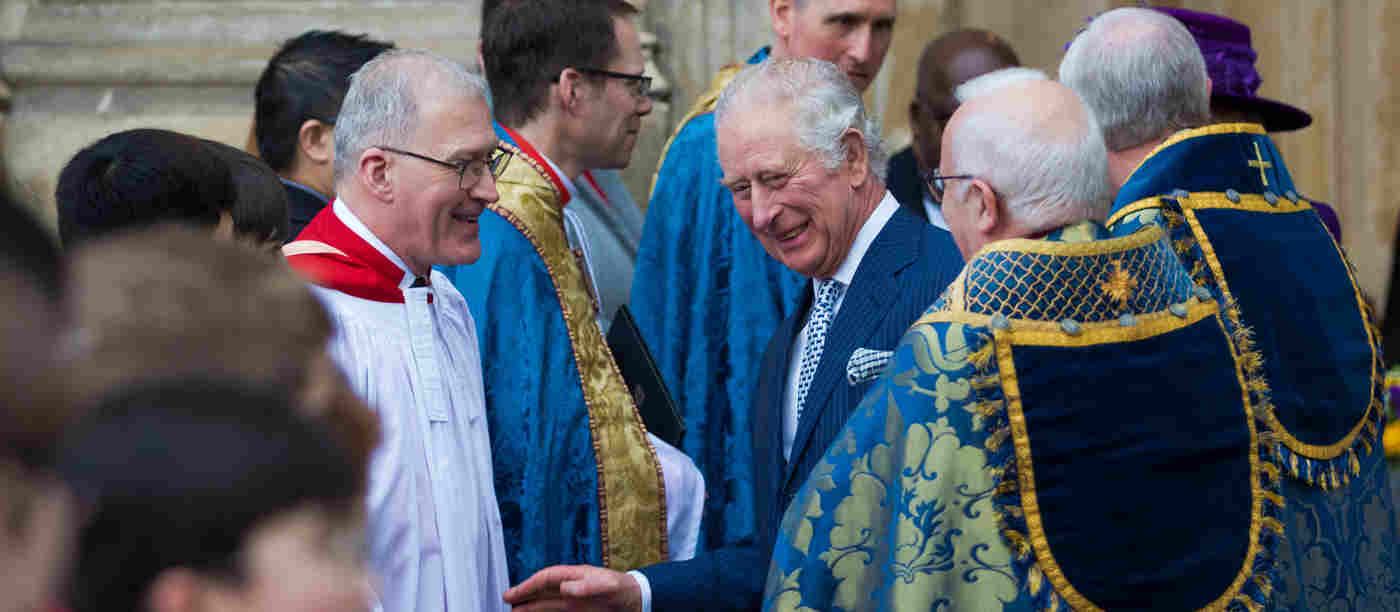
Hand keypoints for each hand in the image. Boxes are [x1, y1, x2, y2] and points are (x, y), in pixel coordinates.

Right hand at [503, 565, 642, 611]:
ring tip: (513, 611)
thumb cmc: (623, 589)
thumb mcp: (608, 586)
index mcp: (575, 575)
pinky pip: (554, 610)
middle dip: (524, 593)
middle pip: (542, 589)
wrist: (637, 599)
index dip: (529, 585)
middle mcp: (570, 586)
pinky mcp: (577, 610)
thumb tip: (564, 588)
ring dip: (530, 605)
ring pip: (545, 601)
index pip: (546, 578)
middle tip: (505, 599)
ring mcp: (573, 599)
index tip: (513, 593)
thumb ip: (587, 586)